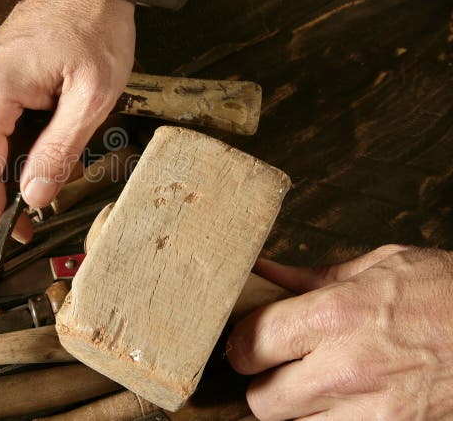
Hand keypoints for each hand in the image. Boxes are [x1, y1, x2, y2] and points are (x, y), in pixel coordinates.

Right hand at [0, 0, 134, 240]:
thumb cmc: (95, 30)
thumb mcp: (90, 99)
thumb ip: (59, 153)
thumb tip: (34, 198)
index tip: (18, 232)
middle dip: (18, 180)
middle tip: (64, 177)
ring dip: (22, 156)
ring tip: (65, 139)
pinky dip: (19, 136)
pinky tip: (50, 123)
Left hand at [227, 245, 452, 419]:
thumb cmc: (448, 293)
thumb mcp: (380, 265)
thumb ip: (309, 277)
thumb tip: (261, 273)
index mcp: (336, 315)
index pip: (248, 344)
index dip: (239, 343)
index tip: (247, 338)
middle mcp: (347, 369)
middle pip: (261, 400)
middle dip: (262, 382)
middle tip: (277, 364)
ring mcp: (372, 414)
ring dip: (294, 409)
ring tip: (315, 382)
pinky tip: (342, 402)